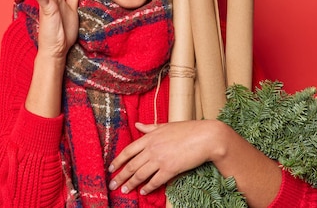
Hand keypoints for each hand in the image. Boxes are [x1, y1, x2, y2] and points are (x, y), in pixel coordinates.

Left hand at [108, 120, 222, 195]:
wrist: (205, 137)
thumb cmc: (187, 129)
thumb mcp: (166, 125)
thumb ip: (150, 127)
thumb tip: (137, 124)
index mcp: (149, 137)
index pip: (128, 151)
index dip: (117, 161)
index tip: (111, 168)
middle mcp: (152, 148)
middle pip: (131, 165)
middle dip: (120, 176)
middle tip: (112, 185)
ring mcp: (160, 159)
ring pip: (140, 175)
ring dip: (130, 184)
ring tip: (124, 190)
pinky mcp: (170, 169)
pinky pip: (155, 181)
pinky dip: (148, 187)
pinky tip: (143, 191)